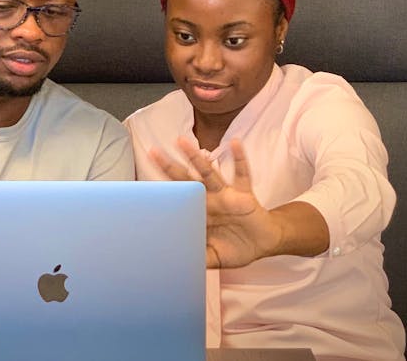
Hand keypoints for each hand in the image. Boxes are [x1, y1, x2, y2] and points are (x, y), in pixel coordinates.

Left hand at [150, 136, 281, 268]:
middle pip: (186, 179)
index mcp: (199, 212)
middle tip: (153, 152)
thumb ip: (198, 257)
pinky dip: (239, 158)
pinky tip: (235, 143)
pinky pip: (242, 173)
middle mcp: (209, 198)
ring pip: (208, 172)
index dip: (162, 193)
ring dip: (195, 157)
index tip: (143, 186)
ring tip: (181, 142)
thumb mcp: (214, 257)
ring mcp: (225, 193)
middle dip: (169, 166)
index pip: (178, 199)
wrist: (263, 243)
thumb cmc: (236, 247)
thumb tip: (177, 264)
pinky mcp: (244, 194)